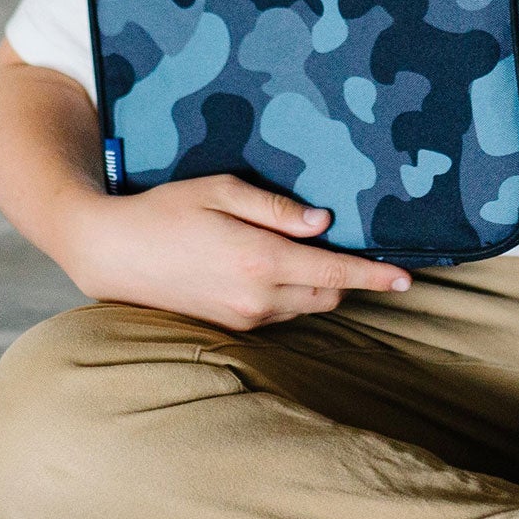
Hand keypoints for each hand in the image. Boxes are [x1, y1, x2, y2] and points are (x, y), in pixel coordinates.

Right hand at [58, 174, 411, 332]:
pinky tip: (277, 268)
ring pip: (305, 307)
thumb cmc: (165, 211)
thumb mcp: (221, 192)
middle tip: (353, 248)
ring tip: (309, 254)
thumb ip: (276, 209)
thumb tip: (323, 223)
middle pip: (328, 296)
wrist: (111, 252)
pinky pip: (279, 314)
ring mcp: (242, 318)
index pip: (335, 274)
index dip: (375, 276)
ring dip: (318, 286)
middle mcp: (257, 298)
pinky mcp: (229, 326)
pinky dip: (291, 294)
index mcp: (260, 261)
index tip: (407, 278)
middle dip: (348, 277)